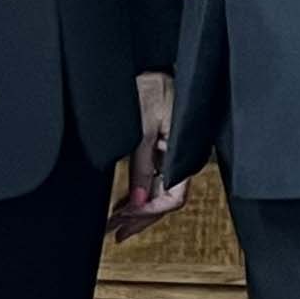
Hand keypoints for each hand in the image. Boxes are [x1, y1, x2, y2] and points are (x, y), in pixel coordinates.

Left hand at [107, 70, 188, 242]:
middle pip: (166, 201)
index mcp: (184, 153)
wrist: (155, 66)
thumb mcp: (141, 129)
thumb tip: (138, 200)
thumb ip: (141, 166)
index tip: (123, 220)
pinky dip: (142, 194)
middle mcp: (184, 158)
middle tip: (115, 232)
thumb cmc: (152, 89)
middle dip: (140, 219)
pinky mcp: (167, 150)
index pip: (173, 199)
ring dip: (139, 210)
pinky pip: (157, 179)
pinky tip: (126, 203)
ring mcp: (176, 155)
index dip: (148, 213)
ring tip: (116, 224)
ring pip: (161, 193)